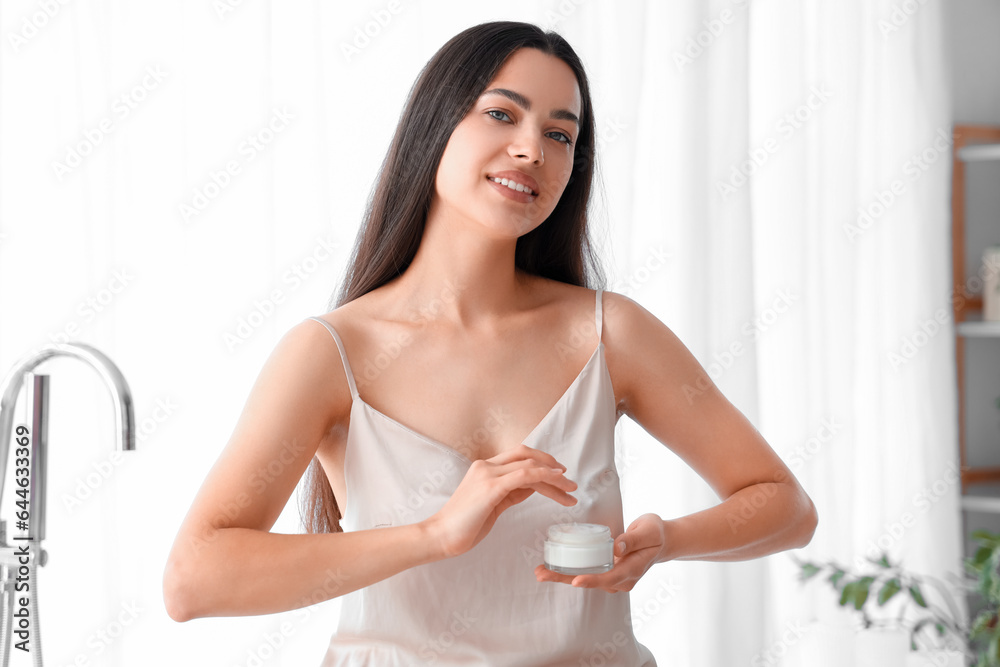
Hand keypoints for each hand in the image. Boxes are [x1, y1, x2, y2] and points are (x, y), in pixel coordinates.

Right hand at [423, 444, 577, 559]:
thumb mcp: (492, 504)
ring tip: (571, 490)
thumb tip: (531, 487)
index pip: (518, 456)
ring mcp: (488, 474)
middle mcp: (485, 466)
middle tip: (569, 480)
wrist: (440, 536)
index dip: (541, 462)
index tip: (559, 474)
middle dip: (551, 464)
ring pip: (529, 465)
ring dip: (554, 477)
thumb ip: (510, 492)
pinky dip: (544, 476)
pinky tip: (558, 482)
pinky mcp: (491, 487)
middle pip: (526, 454)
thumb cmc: (464, 525)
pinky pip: (525, 476)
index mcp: (484, 468)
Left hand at [534, 513, 665, 592]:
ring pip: (585, 579)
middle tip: (541, 574)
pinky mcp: (607, 572)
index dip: (592, 580)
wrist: (661, 541)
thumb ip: (634, 539)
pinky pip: (586, 573)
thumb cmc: (654, 533)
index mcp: (632, 569)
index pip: (610, 577)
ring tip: (540, 571)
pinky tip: (551, 567)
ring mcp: (614, 578)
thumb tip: (616, 546)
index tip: (575, 581)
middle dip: (565, 579)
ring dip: (562, 576)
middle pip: (591, 581)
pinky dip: (568, 571)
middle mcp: (621, 579)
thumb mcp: (649, 531)